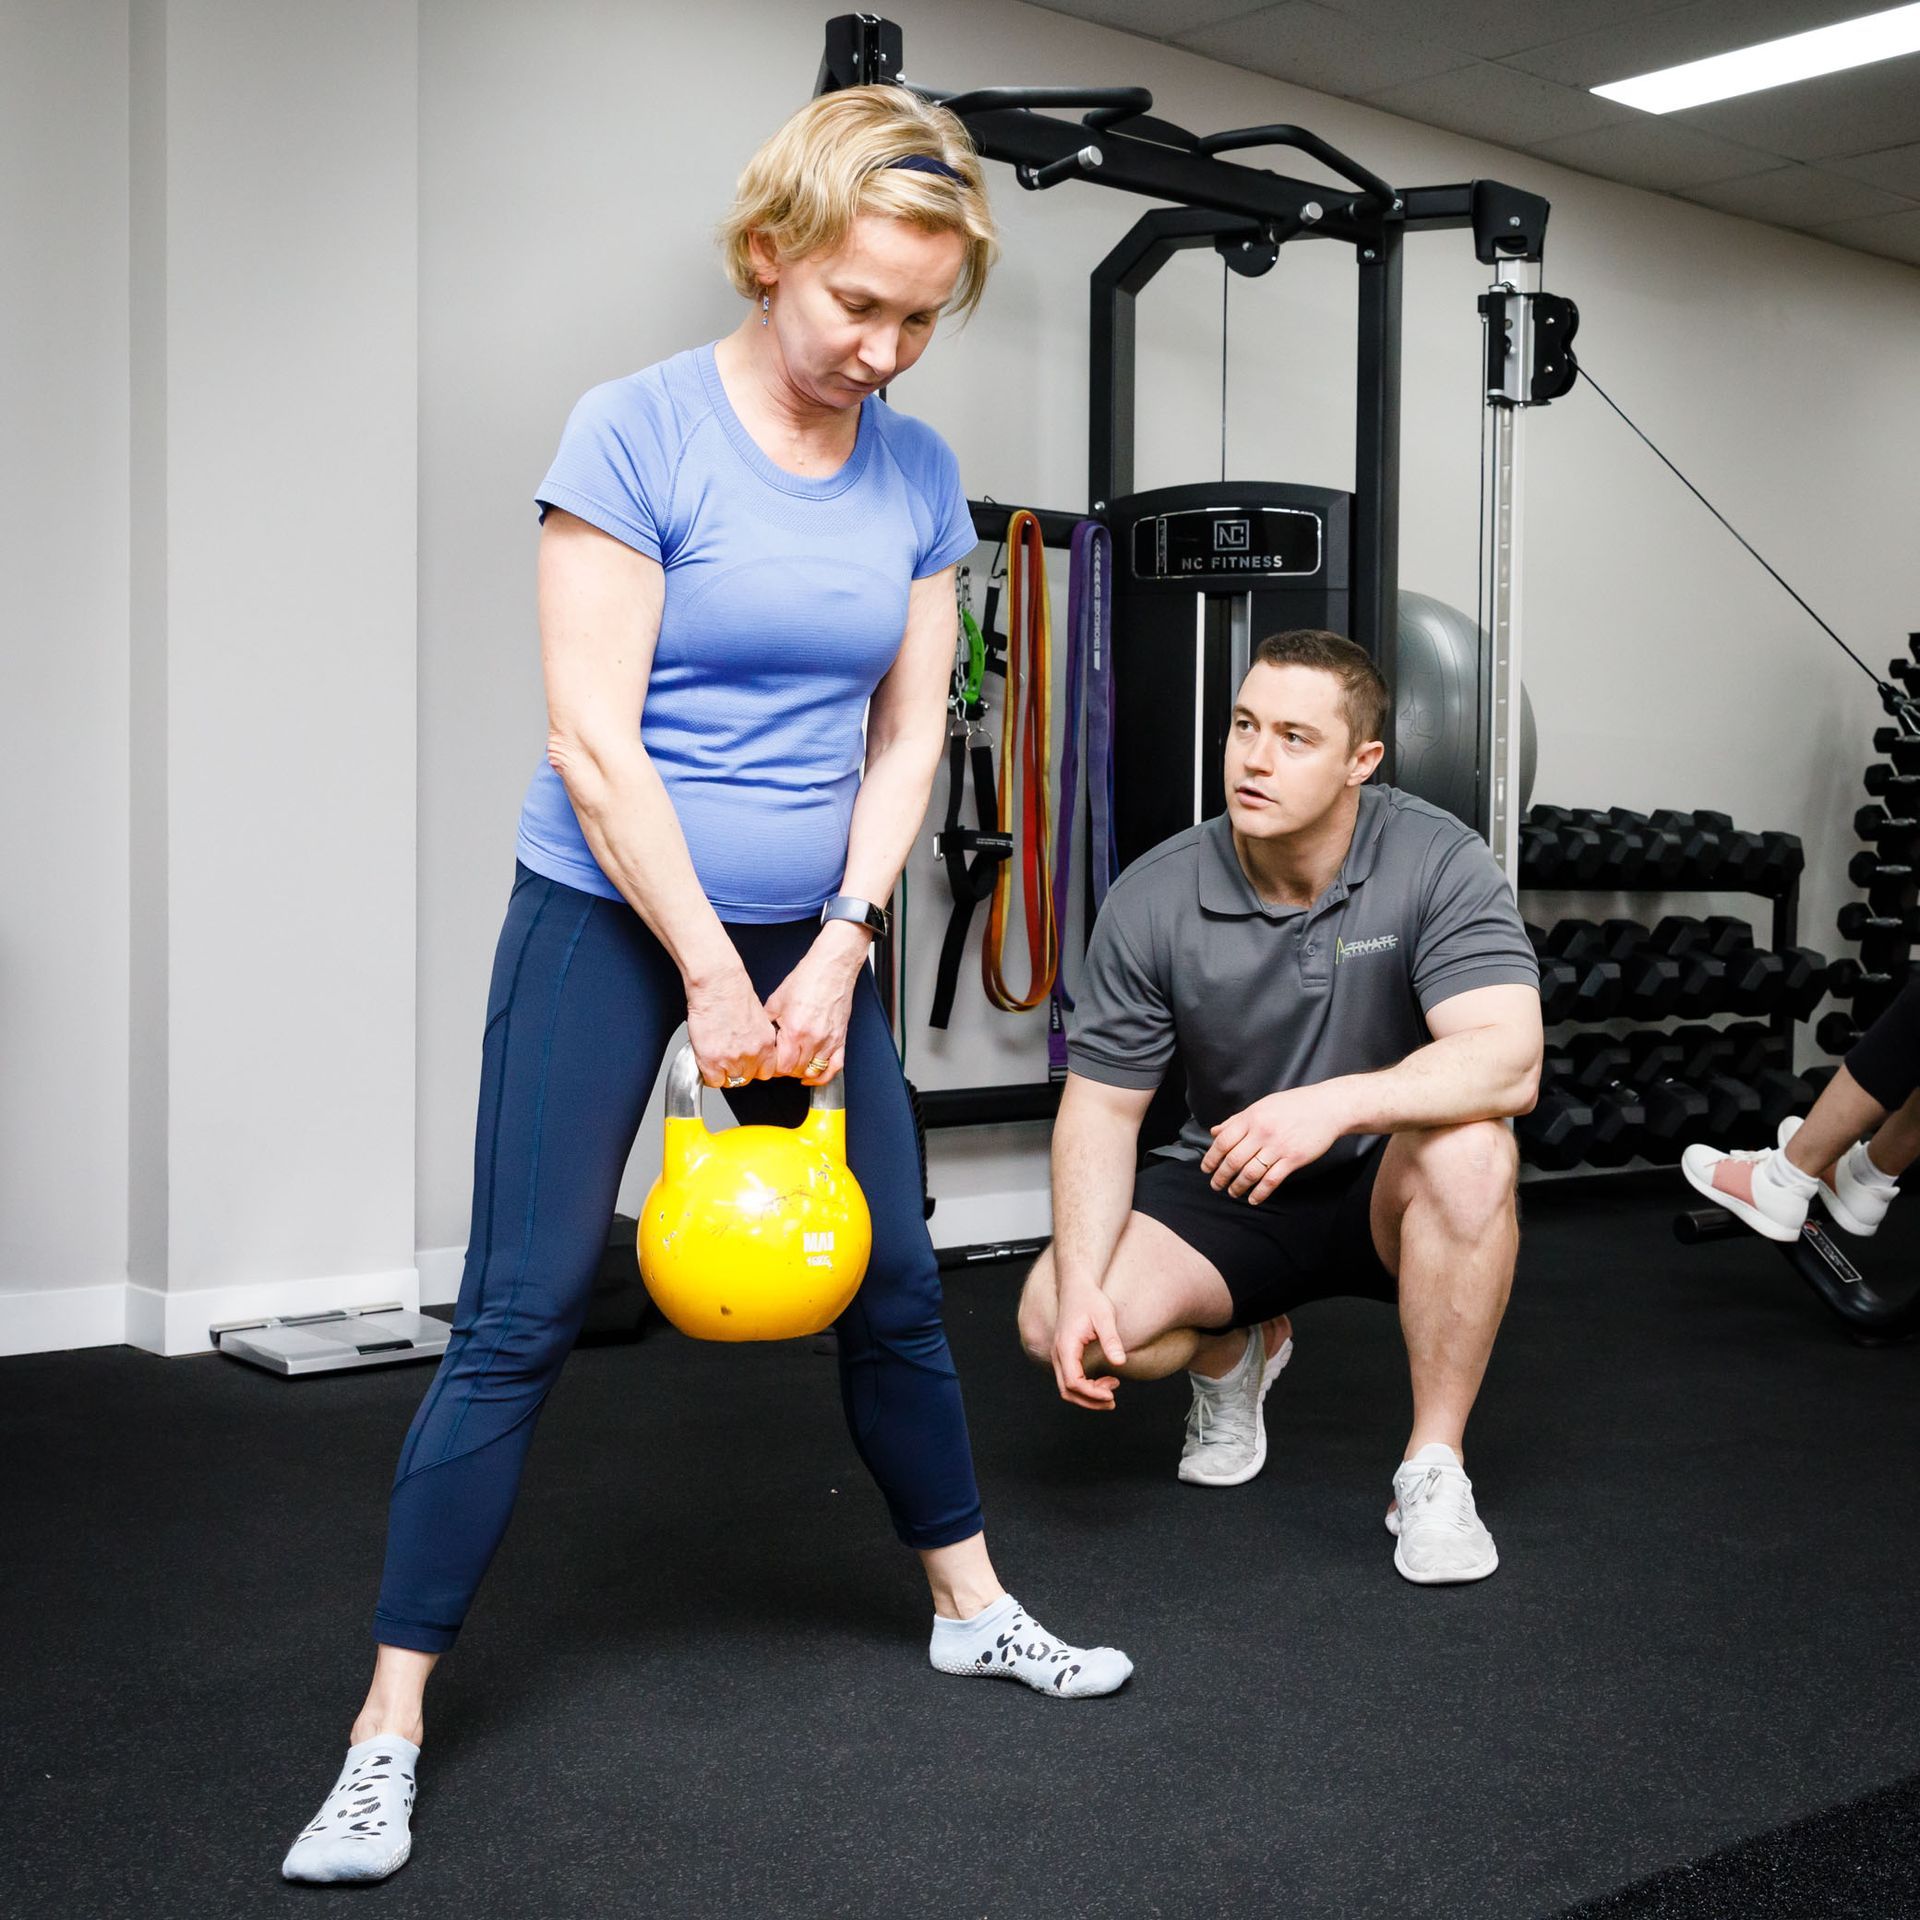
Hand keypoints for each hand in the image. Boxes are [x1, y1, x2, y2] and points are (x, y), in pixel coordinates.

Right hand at [684, 967, 778, 1087]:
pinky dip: (708, 1074)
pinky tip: (707, 1060)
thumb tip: (751, 1050)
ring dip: (722, 1072)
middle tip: (727, 1058)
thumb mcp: (758, 1019)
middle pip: (747, 1078)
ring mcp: (732, 1058)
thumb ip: (757, 1039)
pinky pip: (713, 1081)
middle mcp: (753, 1054)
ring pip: (730, 1081)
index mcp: (767, 1043)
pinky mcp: (712, 1060)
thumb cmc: (734, 994)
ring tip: (716, 1056)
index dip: (753, 1069)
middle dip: (736, 1071)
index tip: (746, 1066)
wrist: (718, 985)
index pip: (766, 1072)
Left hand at [762, 922, 867, 1084]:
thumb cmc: (807, 979)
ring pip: (814, 1072)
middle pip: (796, 1071)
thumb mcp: (776, 1000)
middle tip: (779, 1061)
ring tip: (794, 1064)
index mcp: (794, 1030)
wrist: (831, 968)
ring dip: (802, 1072)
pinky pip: (835, 1067)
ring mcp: (829, 1041)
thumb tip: (760, 1037)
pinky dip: (824, 1076)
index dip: (773, 1067)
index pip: (781, 1066)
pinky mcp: (841, 1039)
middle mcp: (813, 1039)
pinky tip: (813, 1075)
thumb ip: (767, 1022)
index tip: (769, 1062)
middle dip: (785, 1069)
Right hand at [1050, 1283, 1126, 1410]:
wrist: (1076, 1287)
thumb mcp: (1105, 1317)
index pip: (1074, 1382)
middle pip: (1067, 1391)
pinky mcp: (1064, 1355)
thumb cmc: (1090, 1300)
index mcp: (1066, 1346)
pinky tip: (1104, 1381)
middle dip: (1089, 1401)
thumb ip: (1111, 1340)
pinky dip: (1085, 1387)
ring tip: (1111, 1392)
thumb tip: (1120, 1362)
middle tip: (1112, 1401)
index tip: (1111, 1394)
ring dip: (1087, 1396)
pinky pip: (1070, 1379)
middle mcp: (1057, 1353)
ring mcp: (1058, 1355)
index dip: (1092, 1393)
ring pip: (1066, 1388)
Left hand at [1201, 1085, 1347, 1203]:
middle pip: (1234, 1160)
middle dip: (1221, 1176)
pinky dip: (1260, 1192)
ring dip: (1238, 1186)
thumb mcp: (1262, 1106)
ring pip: (1250, 1173)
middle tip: (1216, 1185)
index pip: (1224, 1141)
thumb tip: (1215, 1131)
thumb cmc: (1294, 1105)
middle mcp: (1262, 1132)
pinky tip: (1253, 1199)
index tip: (1206, 1168)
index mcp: (1252, 1118)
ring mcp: (1278, 1147)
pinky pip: (1272, 1180)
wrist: (1327, 1107)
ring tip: (1233, 1192)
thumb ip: (1237, 1120)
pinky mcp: (1293, 1159)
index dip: (1212, 1157)